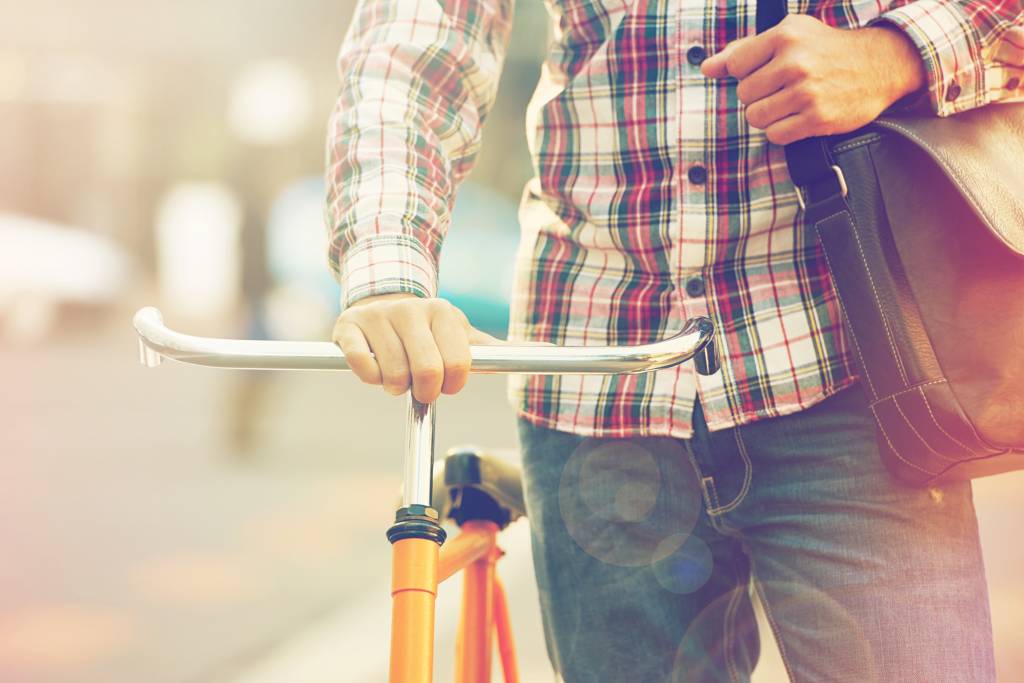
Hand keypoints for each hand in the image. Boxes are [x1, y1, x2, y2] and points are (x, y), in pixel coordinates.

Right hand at [332, 292, 499, 402]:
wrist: (383, 306)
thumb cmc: (430, 333)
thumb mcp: (463, 337)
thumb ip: (499, 350)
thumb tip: (550, 349)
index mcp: (443, 312)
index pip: (458, 366)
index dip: (451, 384)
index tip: (445, 381)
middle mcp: (410, 309)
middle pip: (427, 372)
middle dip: (425, 391)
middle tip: (419, 385)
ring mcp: (378, 316)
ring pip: (394, 375)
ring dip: (396, 386)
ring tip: (397, 373)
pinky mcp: (348, 327)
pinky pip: (363, 367)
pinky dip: (370, 378)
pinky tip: (375, 367)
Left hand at [701, 15, 926, 144]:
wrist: (879, 64)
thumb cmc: (825, 49)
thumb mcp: (788, 36)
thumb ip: (743, 51)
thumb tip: (706, 68)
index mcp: (785, 36)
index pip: (735, 66)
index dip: (747, 73)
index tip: (767, 71)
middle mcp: (795, 62)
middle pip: (744, 95)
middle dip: (759, 95)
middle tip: (783, 88)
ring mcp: (806, 92)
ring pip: (756, 118)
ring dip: (768, 116)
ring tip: (789, 104)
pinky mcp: (817, 118)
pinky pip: (775, 135)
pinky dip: (783, 131)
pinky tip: (799, 117)